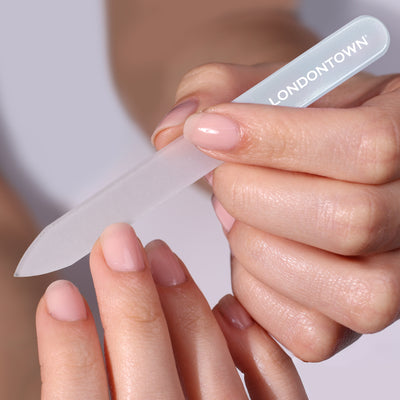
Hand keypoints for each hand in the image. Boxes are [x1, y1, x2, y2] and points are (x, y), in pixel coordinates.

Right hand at [36, 223, 306, 398]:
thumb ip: (83, 393)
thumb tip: (79, 341)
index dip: (67, 349)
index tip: (59, 295)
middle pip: (147, 377)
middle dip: (127, 300)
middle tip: (115, 242)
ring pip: (210, 370)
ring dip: (182, 304)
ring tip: (159, 254)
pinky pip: (276, 393)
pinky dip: (253, 347)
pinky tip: (228, 307)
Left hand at [151, 62, 399, 360]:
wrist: (306, 158)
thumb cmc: (289, 123)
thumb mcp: (258, 86)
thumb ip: (215, 91)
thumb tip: (173, 135)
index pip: (367, 146)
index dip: (273, 141)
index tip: (207, 131)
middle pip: (349, 222)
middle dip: (255, 200)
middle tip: (222, 181)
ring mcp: (395, 274)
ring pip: (346, 292)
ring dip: (260, 251)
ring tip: (235, 219)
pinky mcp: (356, 313)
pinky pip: (314, 334)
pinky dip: (259, 296)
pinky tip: (246, 257)